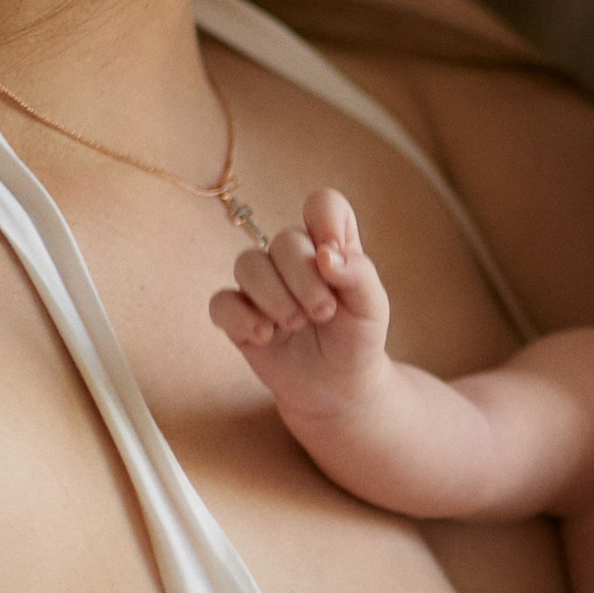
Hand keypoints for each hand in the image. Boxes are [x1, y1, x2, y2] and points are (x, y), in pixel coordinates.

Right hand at [208, 186, 389, 423]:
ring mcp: (262, 285)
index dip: (325, 219)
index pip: (323, 204)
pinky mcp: (237, 315)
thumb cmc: (356, 339)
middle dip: (304, 279)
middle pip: (284, 240)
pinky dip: (241, 318)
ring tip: (295, 326)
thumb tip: (325, 253)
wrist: (337, 387)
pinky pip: (221, 302)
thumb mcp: (372, 307)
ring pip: (247, 264)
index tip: (333, 253)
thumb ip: (358, 274)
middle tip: (323, 314)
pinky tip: (265, 337)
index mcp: (329, 246)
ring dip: (274, 297)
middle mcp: (292, 258)